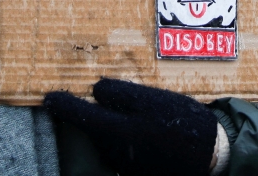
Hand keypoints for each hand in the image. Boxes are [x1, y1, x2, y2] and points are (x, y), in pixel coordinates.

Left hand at [44, 78, 218, 175]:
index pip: (80, 116)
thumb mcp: (152, 100)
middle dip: (89, 113)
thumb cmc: (182, 124)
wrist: (210, 157)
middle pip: (92, 128)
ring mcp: (124, 164)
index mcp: (115, 131)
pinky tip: (142, 126)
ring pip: (106, 138)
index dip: (62, 105)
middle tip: (91, 96)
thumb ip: (120, 94)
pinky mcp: (136, 170)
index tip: (48, 97)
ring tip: (124, 110)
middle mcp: (114, 151)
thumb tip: (95, 90)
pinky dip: (122, 135)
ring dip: (108, 125)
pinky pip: (120, 148)